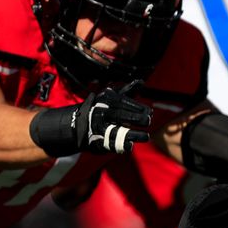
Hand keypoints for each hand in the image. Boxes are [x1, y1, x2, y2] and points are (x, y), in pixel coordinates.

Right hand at [30, 81, 151, 156]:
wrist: (77, 124)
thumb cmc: (101, 108)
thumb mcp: (111, 97)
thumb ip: (127, 91)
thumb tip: (141, 82)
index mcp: (104, 101)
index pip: (123, 102)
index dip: (137, 107)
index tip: (150, 112)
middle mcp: (100, 113)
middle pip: (120, 115)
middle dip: (136, 118)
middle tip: (149, 121)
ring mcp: (97, 128)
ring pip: (116, 131)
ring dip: (132, 135)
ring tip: (146, 137)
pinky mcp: (95, 141)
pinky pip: (108, 144)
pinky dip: (119, 146)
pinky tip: (130, 146)